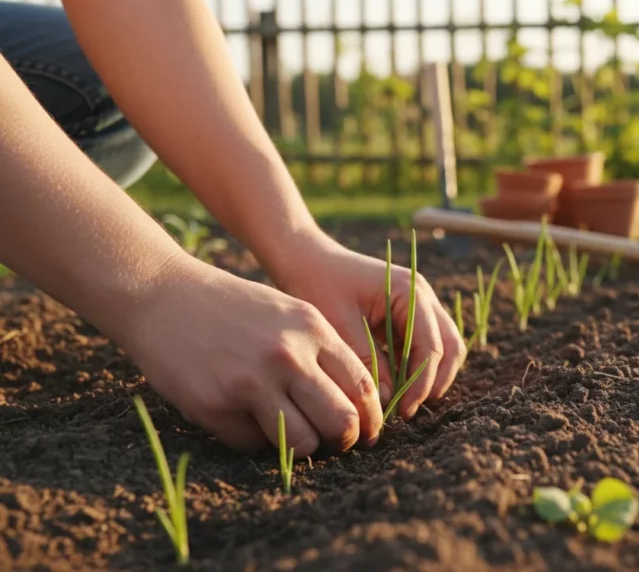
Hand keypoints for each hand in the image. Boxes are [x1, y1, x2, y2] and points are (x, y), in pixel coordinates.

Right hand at [118, 261, 381, 456]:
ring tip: (290, 433)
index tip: (366, 431)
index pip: (363, 387)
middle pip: (342, 422)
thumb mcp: (289, 314)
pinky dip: (255, 438)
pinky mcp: (217, 406)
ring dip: (302, 446)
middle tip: (336, 442)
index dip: (371, 418)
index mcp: (313, 329)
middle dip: (345, 440)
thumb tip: (357, 406)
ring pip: (303, 443)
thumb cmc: (234, 308)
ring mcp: (252, 383)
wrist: (163, 296)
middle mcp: (288, 356)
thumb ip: (322, 352)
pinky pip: (254, 443)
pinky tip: (243, 415)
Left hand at [269, 230, 465, 420]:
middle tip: (407, 411)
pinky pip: (425, 348)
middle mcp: (423, 297)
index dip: (422, 382)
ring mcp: (420, 306)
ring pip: (444, 349)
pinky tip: (394, 388)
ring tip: (401, 404)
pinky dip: (416, 370)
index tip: (403, 411)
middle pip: (450, 347)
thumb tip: (389, 399)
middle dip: (434, 382)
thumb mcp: (338, 324)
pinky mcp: (409, 317)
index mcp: (410, 292)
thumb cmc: (319, 284)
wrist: (308, 260)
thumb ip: (366, 359)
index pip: (432, 345)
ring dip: (428, 377)